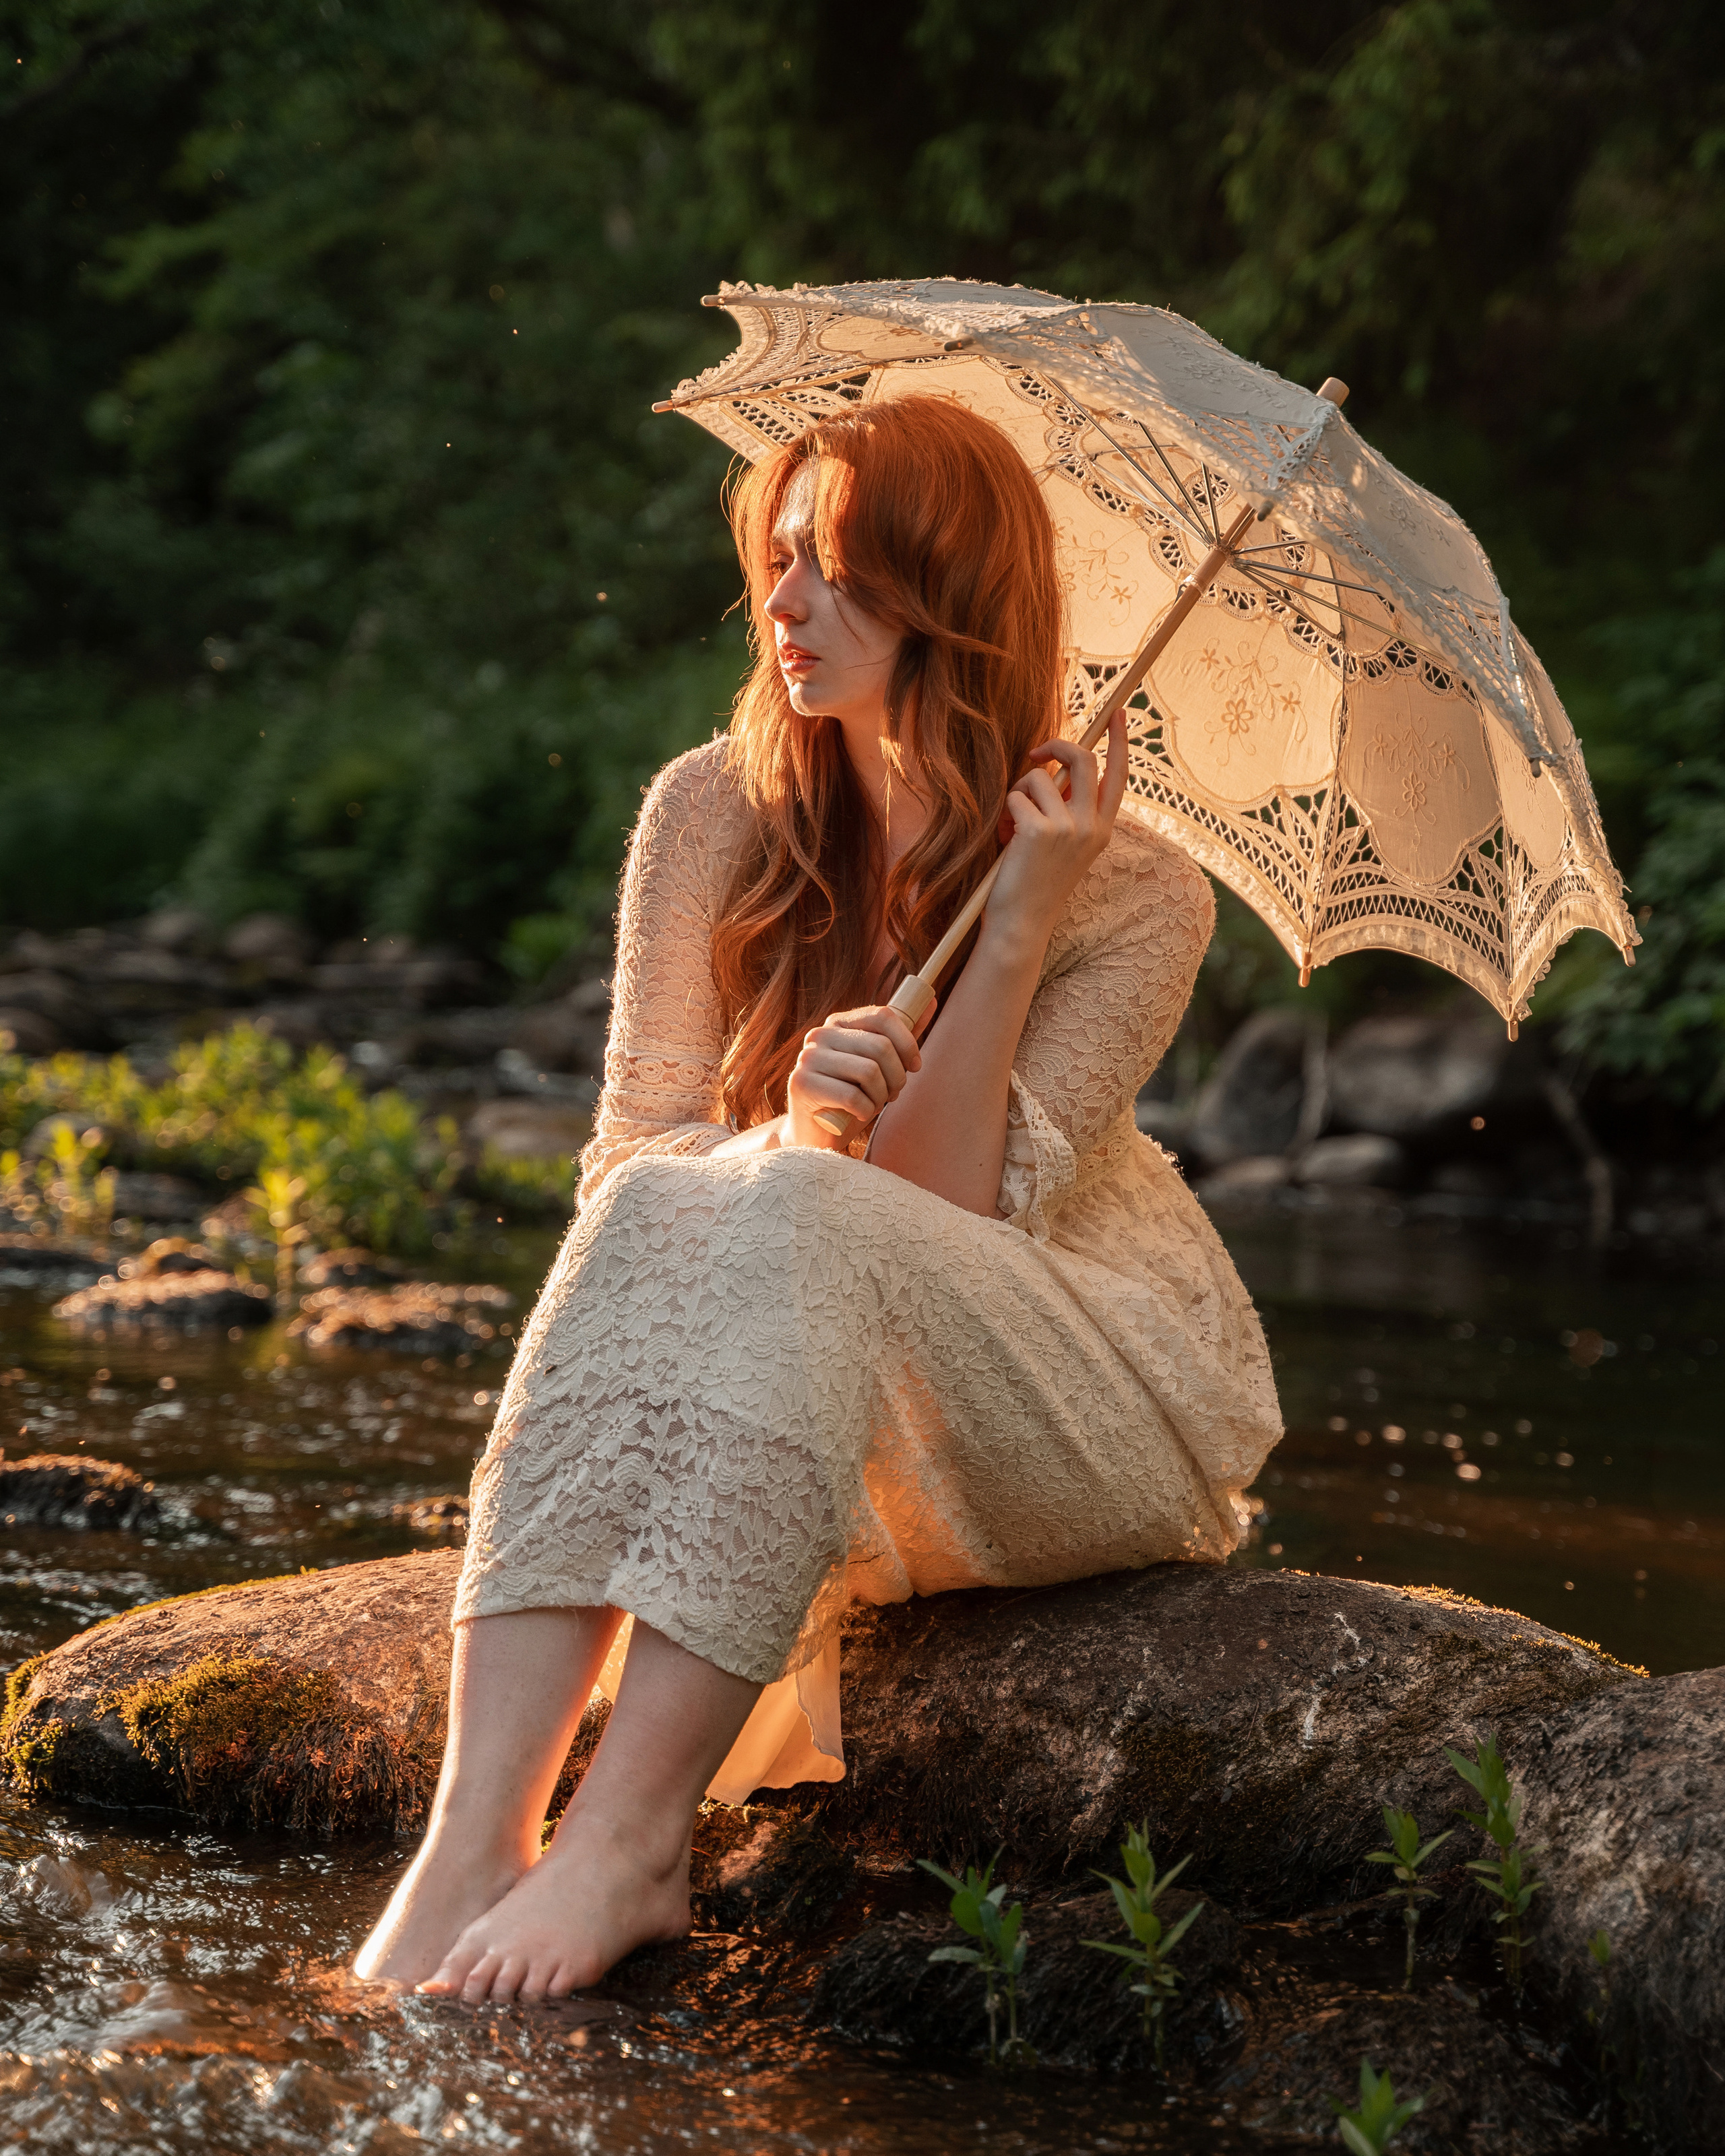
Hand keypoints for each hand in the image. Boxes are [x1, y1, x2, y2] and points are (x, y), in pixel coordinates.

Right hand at [785, 1002, 923, 1148]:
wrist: (813, 1131)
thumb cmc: (850, 1096)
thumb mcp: (878, 1064)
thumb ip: (900, 1036)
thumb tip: (932, 1001)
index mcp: (839, 1022)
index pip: (883, 1016)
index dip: (907, 1043)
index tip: (915, 1066)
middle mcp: (820, 1034)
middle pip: (880, 1047)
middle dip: (897, 1077)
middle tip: (893, 1093)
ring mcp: (808, 1057)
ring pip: (869, 1071)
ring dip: (881, 1096)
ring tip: (875, 1104)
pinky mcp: (801, 1083)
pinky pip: (852, 1096)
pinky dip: (865, 1111)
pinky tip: (859, 1114)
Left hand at [985, 710, 1127, 952]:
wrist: (1022, 924)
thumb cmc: (1035, 882)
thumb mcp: (1065, 845)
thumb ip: (1068, 809)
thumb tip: (1054, 769)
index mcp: (1103, 830)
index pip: (1118, 776)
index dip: (1118, 741)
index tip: (1117, 713)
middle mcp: (1091, 827)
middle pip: (1083, 758)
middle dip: (1055, 745)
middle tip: (1036, 752)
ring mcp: (1067, 828)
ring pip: (1038, 778)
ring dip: (1018, 794)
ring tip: (1013, 825)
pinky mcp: (1038, 830)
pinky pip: (1015, 796)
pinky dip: (1005, 811)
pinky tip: (1005, 839)